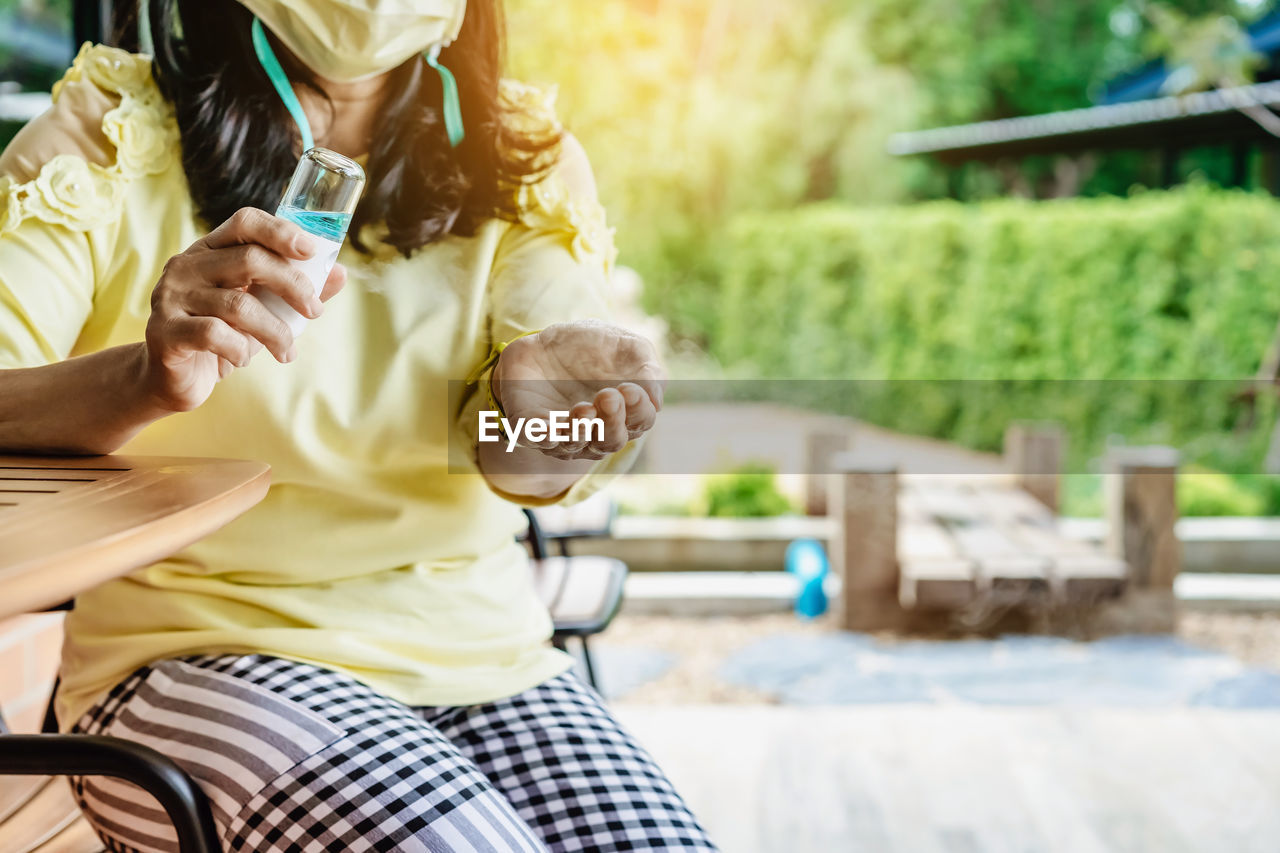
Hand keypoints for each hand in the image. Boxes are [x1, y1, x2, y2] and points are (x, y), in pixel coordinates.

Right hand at [141, 207, 346, 412]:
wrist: (173, 377)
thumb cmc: (223, 336)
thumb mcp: (262, 310)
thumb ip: (295, 291)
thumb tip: (340, 273)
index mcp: (209, 250)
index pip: (245, 222)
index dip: (281, 232)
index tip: (312, 251)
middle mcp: (186, 265)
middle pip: (250, 259)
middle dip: (293, 286)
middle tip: (314, 312)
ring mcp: (171, 296)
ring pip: (239, 305)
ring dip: (275, 331)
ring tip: (286, 351)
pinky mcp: (165, 331)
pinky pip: (215, 335)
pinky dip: (240, 349)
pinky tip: (243, 358)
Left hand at [492, 320, 664, 459]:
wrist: (544, 340)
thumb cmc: (592, 347)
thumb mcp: (628, 347)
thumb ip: (649, 370)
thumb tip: (656, 401)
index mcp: (622, 414)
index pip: (639, 422)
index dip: (638, 409)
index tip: (630, 388)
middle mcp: (595, 431)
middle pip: (610, 442)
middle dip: (612, 422)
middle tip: (608, 396)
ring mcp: (562, 433)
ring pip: (574, 445)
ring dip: (581, 429)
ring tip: (583, 409)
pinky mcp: (530, 426)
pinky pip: (535, 439)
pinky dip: (543, 435)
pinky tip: (550, 426)